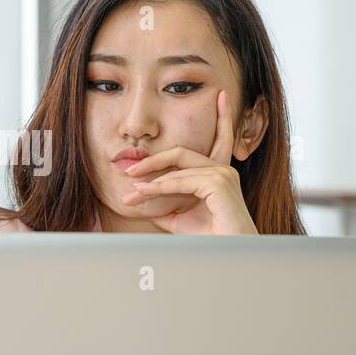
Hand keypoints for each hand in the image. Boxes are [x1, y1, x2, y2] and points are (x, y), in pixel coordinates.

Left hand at [119, 89, 258, 234]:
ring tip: (131, 192)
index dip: (221, 117)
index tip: (219, 96)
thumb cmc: (209, 239)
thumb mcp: (179, 219)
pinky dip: (161, 188)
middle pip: (181, 153)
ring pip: (177, 169)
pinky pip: (181, 181)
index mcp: (218, 173)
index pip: (218, 138)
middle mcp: (223, 170)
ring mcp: (222, 175)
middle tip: (129, 168)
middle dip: (152, 160)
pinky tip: (146, 193)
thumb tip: (141, 196)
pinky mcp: (219, 183)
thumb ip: (164, 204)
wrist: (227, 257)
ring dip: (151, 181)